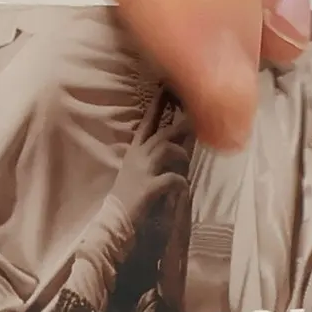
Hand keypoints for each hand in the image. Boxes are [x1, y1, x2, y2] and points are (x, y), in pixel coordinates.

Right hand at [107, 99, 192, 222]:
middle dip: (182, 126)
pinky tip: (182, 189)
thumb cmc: (128, 201)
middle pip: (164, 133)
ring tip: (186, 167)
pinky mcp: (149, 187)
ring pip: (169, 149)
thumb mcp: (138, 174)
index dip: (157, 105)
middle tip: (197, 120)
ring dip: (182, 157)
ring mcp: (144, 171)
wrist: (114, 223)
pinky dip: (181, 183)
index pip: (148, 123)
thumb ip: (153, 161)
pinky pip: (173, 178)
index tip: (165, 88)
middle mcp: (139, 157)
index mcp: (135, 152)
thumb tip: (177, 150)